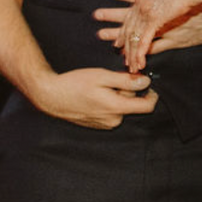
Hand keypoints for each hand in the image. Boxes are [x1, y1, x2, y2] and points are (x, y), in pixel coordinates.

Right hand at [28, 66, 156, 129]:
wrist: (50, 96)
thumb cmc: (73, 84)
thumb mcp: (101, 76)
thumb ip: (126, 80)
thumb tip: (145, 82)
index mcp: (117, 108)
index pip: (147, 106)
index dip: (152, 94)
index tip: (146, 84)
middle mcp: (113, 120)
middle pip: (132, 105)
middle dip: (127, 91)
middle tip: (111, 79)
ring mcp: (104, 124)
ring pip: (120, 108)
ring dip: (116, 97)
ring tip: (98, 87)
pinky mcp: (97, 125)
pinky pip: (110, 113)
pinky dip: (107, 103)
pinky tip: (93, 95)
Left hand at [99, 0, 201, 70]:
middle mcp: (144, 3)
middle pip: (127, 20)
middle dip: (115, 30)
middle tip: (101, 35)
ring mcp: (149, 14)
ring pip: (135, 36)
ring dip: (130, 50)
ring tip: (124, 61)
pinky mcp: (157, 23)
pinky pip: (146, 42)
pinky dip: (141, 53)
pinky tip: (137, 62)